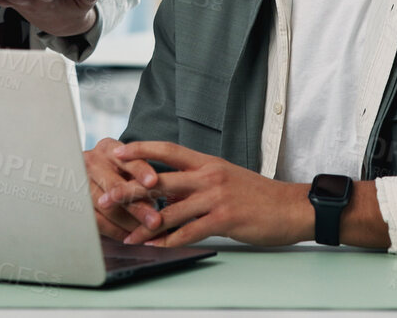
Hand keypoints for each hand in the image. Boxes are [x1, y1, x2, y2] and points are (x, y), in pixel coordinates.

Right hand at [82, 137, 162, 239]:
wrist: (85, 179)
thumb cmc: (115, 174)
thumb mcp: (128, 169)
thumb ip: (141, 181)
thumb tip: (159, 203)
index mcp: (108, 148)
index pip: (126, 159)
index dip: (140, 170)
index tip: (153, 182)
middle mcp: (91, 162)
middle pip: (115, 185)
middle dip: (137, 206)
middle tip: (155, 221)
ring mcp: (79, 182)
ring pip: (105, 206)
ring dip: (127, 222)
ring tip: (145, 233)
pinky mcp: (74, 202)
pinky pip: (95, 220)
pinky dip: (114, 230)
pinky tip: (128, 236)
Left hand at [98, 140, 310, 247]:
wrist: (291, 207)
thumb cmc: (259, 195)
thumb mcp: (226, 177)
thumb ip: (199, 180)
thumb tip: (171, 186)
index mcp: (208, 162)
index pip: (167, 150)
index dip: (141, 150)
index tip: (117, 152)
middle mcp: (209, 175)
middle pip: (160, 180)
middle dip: (129, 190)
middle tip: (105, 198)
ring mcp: (216, 196)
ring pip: (170, 210)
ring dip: (145, 225)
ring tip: (126, 235)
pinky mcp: (224, 218)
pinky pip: (190, 231)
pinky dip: (170, 241)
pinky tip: (156, 247)